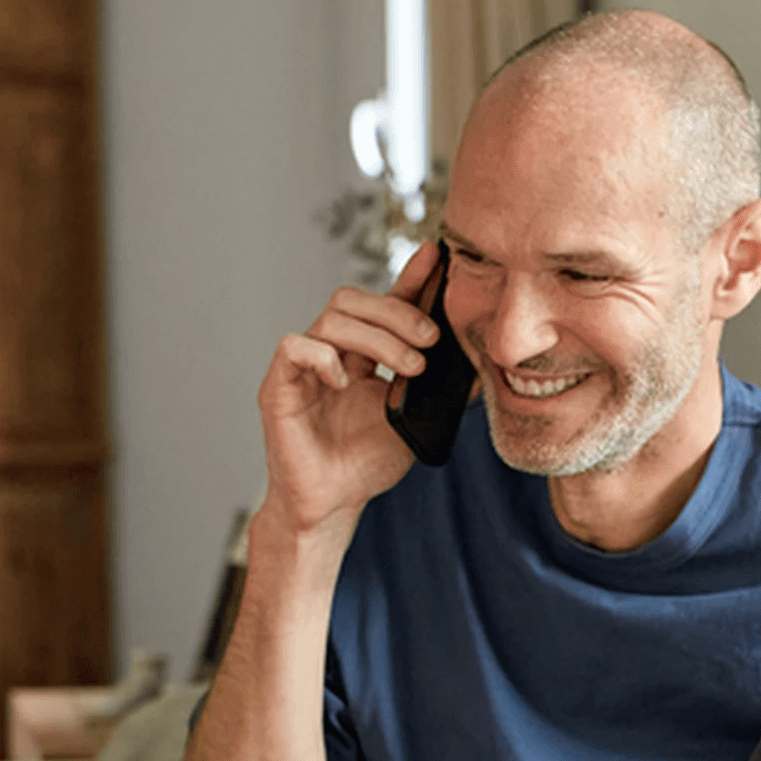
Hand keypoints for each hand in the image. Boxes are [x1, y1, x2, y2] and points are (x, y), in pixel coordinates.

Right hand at [255, 242, 442, 537]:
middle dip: (397, 311)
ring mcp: (303, 368)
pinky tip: (347, 383)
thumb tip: (482, 364)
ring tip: (409, 368)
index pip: (383, 304)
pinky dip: (324, 357)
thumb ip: (441, 389)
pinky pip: (294, 347)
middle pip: (352, 298)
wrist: (335, 503)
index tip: (439, 256)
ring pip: (331, 319)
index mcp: (360, 355)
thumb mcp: (416, 418)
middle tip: (432, 340)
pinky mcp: (278, 387)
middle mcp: (329, 352)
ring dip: (377, 338)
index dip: (409, 278)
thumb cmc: (368, 463)